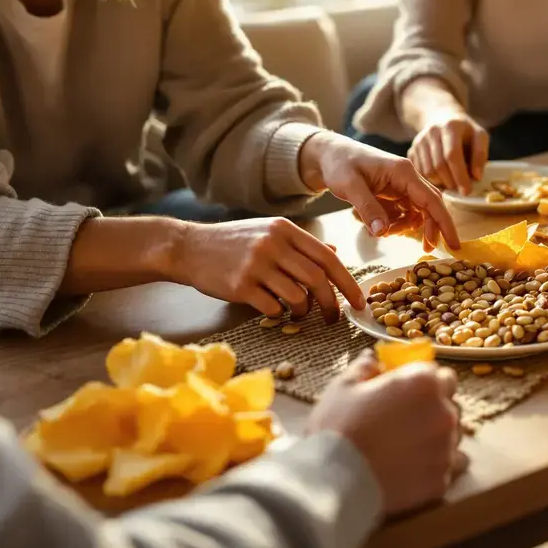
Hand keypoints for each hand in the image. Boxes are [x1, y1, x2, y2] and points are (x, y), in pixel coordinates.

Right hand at [172, 218, 362, 321]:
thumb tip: (335, 256)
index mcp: (285, 230)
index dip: (348, 283)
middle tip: (334, 317)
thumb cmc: (233, 242)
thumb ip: (301, 245)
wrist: (188, 247)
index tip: (358, 301)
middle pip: (317, 280)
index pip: (328, 259)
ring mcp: (256, 265)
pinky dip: (278, 314)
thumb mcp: (269, 233)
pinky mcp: (240, 285)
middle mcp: (273, 244)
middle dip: (332, 303)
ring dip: (304, 311)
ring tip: (300, 313)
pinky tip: (273, 310)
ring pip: (298, 296)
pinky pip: (272, 307)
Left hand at [300, 133, 459, 249]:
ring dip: (408, 227)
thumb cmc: (339, 163)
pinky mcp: (393, 193)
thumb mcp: (350, 185)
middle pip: (430, 206)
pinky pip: (404, 212)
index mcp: (403, 172)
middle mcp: (407, 178)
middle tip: (426, 249)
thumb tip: (383, 232)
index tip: (454, 244)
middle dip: (430, 228)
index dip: (444, 223)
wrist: (328, 154)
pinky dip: (397, 223)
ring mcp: (401, 186)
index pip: (432, 200)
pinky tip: (382, 226)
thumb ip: (367, 208)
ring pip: (417, 212)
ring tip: (388, 232)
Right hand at [309, 352, 465, 515]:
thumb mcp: (344, 387)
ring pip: (453, 437)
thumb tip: (373, 360)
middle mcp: (443, 413)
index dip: (427, 384)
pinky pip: (452, 467)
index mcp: (423, 383)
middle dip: (434, 410)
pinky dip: (438, 466)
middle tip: (406, 421)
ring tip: (409, 447)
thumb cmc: (337, 428)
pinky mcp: (441, 480)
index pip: (444, 376)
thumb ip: (364, 368)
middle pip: (451, 406)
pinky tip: (417, 467)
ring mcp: (445, 449)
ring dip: (438, 438)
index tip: (410, 392)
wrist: (333, 483)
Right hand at [407, 112, 488, 195]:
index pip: (452, 155)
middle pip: (439, 165)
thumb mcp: (479, 137)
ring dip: (441, 183)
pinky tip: (442, 179)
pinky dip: (431, 181)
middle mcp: (431, 132)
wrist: (442, 119)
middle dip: (451, 182)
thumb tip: (476, 177)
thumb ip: (480, 155)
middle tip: (460, 190)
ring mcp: (419, 141)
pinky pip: (420, 173)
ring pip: (428, 171)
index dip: (460, 175)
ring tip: (452, 183)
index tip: (467, 191)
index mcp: (450, 126)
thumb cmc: (465, 132)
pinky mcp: (412, 150)